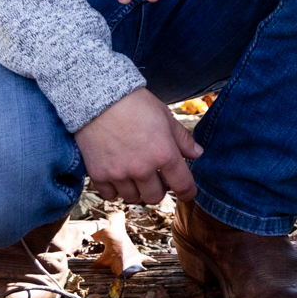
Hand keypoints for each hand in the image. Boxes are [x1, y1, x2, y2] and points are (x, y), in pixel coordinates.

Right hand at [73, 87, 200, 205]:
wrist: (99, 99)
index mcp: (164, 154)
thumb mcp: (166, 117)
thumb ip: (182, 139)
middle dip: (158, 189)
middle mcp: (142, 168)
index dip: (187, 193)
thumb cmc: (136, 105)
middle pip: (155, 197)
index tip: (187, 194)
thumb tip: (197, 154)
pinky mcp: (99, 174)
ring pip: (133, 198)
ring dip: (136, 190)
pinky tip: (117, 175)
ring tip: (134, 175)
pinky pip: (110, 195)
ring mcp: (119, 173)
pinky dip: (115, 189)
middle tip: (155, 178)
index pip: (182, 185)